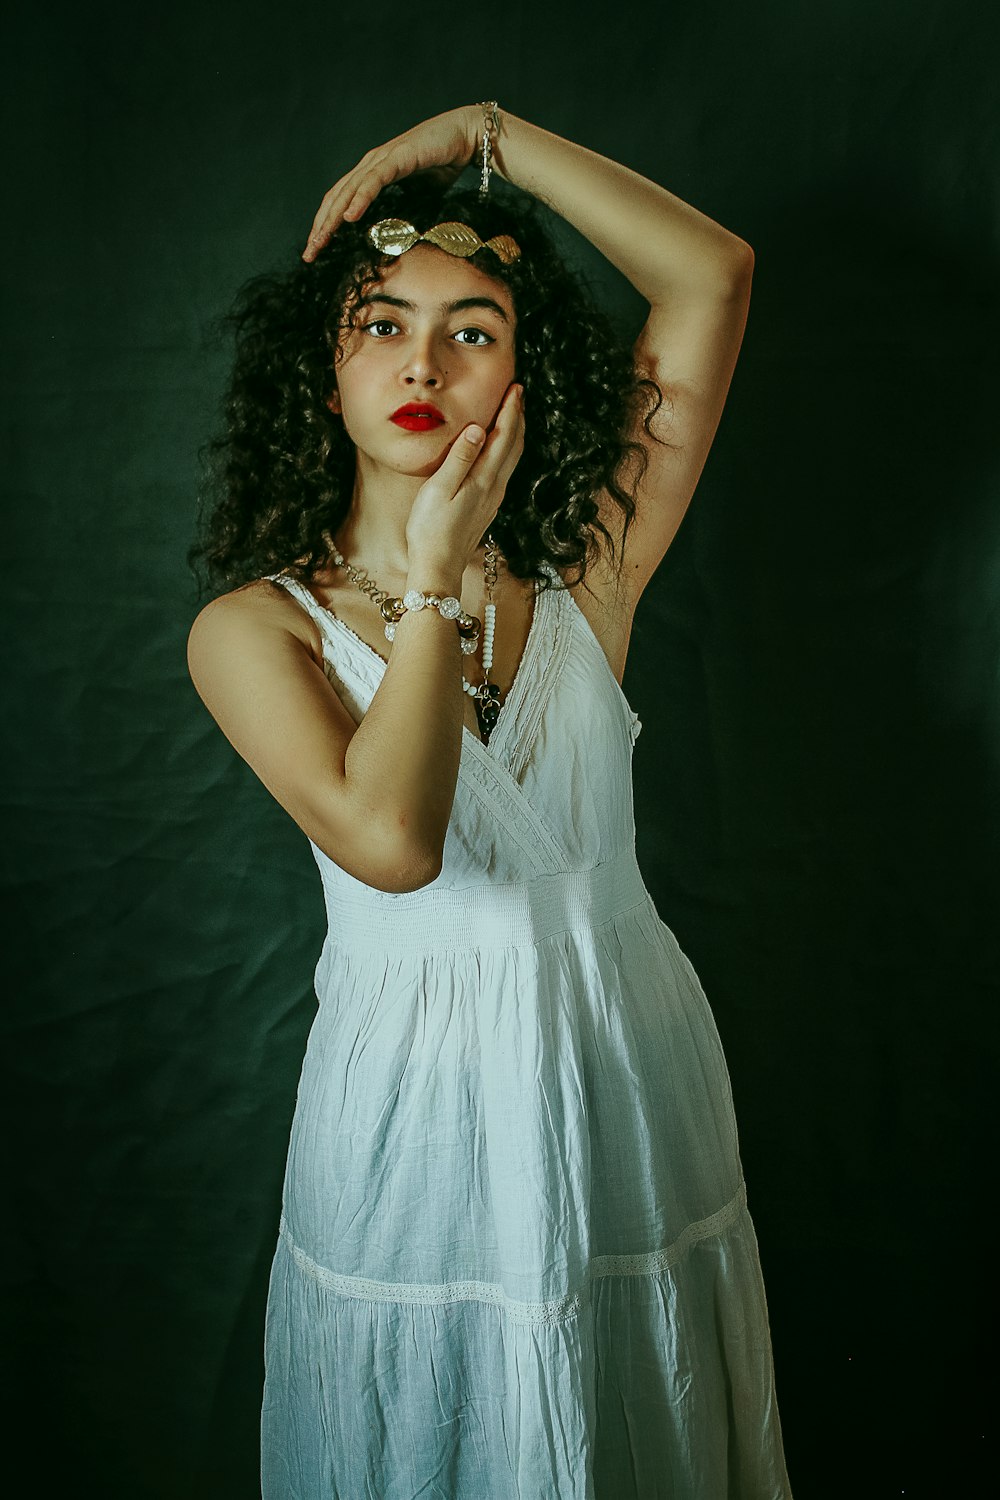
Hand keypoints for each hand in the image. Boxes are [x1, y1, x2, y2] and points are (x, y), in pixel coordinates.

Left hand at [303, 107, 480, 261]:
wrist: (466, 137)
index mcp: (371, 174)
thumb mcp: (417, 197)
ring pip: (348, 191)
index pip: (341, 201)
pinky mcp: (397, 157)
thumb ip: (402, 212)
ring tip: (321, 240)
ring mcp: (381, 159)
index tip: (316, 250)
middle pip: (336, 198)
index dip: (326, 225)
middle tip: (309, 254)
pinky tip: (349, 217)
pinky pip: (373, 181)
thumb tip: (395, 239)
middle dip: (320, 227)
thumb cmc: (443, 164)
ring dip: (332, 217)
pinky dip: (359, 199)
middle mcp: (371, 165)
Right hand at [405, 384, 524, 572]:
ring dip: (515, 434)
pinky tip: (499, 450)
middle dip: (518, 417)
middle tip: (519, 393)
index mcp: (483, 478)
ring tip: (514, 415)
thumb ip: (459, 458)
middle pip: (514, 446)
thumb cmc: (431, 529)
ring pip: (512, 459)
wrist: (438, 566)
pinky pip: (504, 471)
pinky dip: (507, 451)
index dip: (511, 410)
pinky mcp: (487, 507)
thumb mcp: (439, 488)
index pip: (503, 436)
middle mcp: (494, 487)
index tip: (515, 388)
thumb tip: (477, 428)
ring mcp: (492, 499)